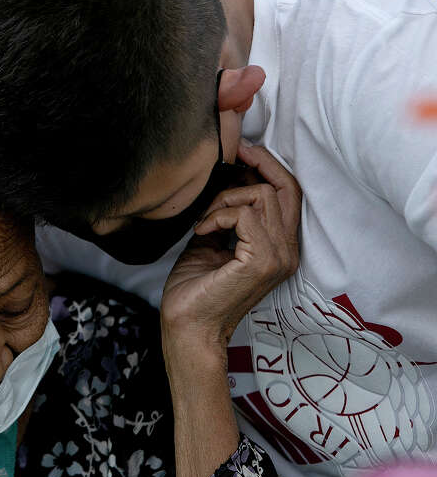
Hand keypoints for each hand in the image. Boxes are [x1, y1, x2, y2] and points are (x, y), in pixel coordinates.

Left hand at [160, 142, 300, 357]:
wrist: (187, 326)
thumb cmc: (195, 289)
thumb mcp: (211, 240)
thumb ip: (225, 214)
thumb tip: (226, 180)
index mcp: (280, 247)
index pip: (290, 193)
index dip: (269, 165)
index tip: (241, 149)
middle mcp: (287, 251)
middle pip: (287, 187)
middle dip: (257, 164)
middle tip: (231, 156)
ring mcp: (279, 257)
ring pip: (263, 196)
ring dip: (226, 199)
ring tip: (205, 219)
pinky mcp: (262, 262)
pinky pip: (245, 215)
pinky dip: (219, 215)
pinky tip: (202, 231)